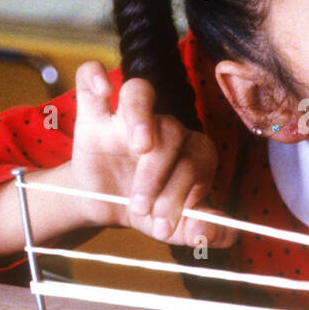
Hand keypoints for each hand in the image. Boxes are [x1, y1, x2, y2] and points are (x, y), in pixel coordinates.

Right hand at [69, 61, 236, 247]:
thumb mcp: (175, 228)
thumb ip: (202, 231)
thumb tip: (216, 232)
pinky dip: (95, 77)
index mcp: (191, 151)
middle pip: (172, 131)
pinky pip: (92, 77)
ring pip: (141, 94)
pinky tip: (102, 91)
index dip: (187, 187)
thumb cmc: (149, 210)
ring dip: (141, 118)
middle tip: (141, 207)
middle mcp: (164, 128)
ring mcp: (127, 117)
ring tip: (139, 147)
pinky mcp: (92, 114)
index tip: (165, 221)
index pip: (199, 156)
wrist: (105, 207)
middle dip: (158, 175)